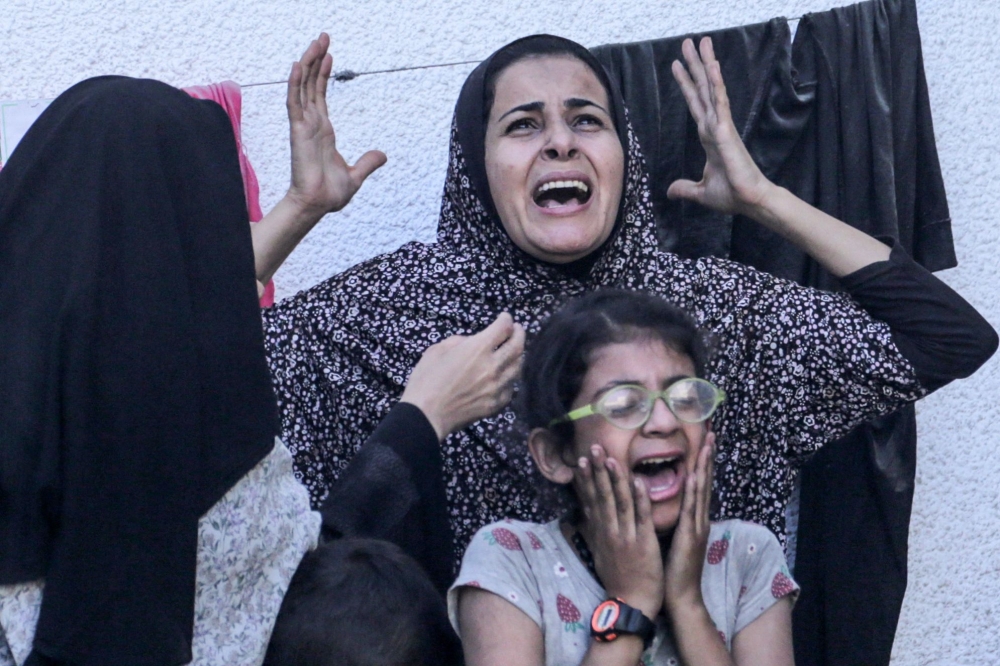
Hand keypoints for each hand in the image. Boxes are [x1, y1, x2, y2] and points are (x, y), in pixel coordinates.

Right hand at [284, 33, 386, 217]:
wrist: (318, 205)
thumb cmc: (329, 194)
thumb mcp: (355, 175)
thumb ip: (367, 163)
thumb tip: (382, 155)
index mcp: (323, 131)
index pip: (320, 96)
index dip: (323, 75)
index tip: (329, 55)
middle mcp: (312, 124)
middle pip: (311, 85)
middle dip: (317, 60)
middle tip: (323, 38)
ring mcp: (303, 126)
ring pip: (303, 88)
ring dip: (308, 64)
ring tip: (315, 43)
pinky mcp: (297, 131)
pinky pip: (294, 103)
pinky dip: (296, 83)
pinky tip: (299, 65)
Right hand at [400, 313, 523, 439]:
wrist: (427, 415)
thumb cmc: (426, 380)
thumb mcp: (437, 350)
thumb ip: (460, 341)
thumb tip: (472, 342)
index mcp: (478, 349)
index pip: (503, 328)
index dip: (506, 319)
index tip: (505, 318)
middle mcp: (493, 366)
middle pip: (517, 346)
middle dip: (519, 334)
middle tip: (517, 329)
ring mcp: (497, 387)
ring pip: (517, 367)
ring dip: (518, 356)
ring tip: (514, 351)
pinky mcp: (496, 404)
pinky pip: (510, 388)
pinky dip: (510, 378)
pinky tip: (506, 375)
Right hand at [575, 445, 663, 619]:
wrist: (631, 603)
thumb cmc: (619, 578)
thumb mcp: (601, 552)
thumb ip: (596, 529)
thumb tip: (587, 512)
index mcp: (601, 532)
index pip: (591, 499)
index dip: (586, 479)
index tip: (581, 459)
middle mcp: (610, 531)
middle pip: (602, 495)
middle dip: (597, 470)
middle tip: (592, 447)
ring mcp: (626, 536)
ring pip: (619, 502)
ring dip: (615, 478)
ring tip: (610, 457)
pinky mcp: (644, 543)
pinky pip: (641, 517)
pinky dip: (640, 498)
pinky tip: (638, 481)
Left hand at [663, 431, 714, 613]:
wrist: (680, 595)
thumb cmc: (673, 568)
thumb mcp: (676, 537)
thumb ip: (677, 519)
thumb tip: (672, 502)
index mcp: (694, 519)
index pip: (699, 484)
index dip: (702, 461)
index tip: (704, 440)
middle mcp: (699, 519)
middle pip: (705, 481)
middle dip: (708, 456)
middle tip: (712, 432)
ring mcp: (697, 526)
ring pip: (702, 490)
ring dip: (705, 466)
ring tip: (708, 444)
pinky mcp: (690, 535)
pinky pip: (692, 509)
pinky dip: (695, 491)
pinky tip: (696, 474)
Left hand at [667, 37, 773, 216]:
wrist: (749, 201)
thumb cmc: (732, 195)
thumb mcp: (701, 192)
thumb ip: (685, 189)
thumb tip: (670, 191)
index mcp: (709, 136)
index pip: (695, 104)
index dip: (686, 84)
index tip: (677, 65)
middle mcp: (715, 126)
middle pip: (702, 89)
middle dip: (694, 66)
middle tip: (688, 42)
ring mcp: (722, 126)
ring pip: (711, 89)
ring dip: (706, 66)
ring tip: (700, 43)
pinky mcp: (727, 131)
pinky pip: (720, 103)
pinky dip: (716, 85)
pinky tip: (712, 67)